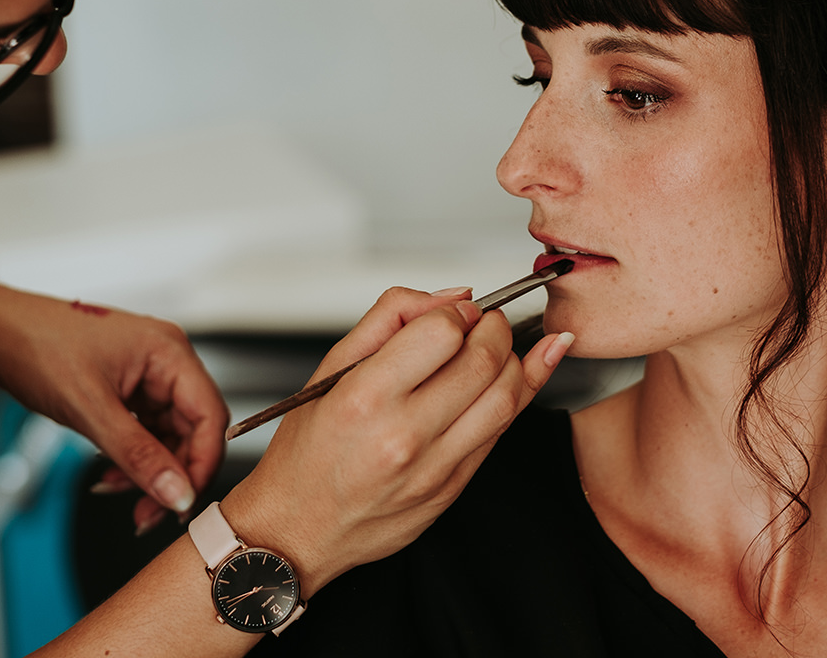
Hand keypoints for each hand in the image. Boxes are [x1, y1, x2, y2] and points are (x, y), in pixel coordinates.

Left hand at [0, 271, 226, 532]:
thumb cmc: (36, 346)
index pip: (210, 416)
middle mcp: (166, 359)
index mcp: (169, 351)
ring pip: (168, 435)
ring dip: (148, 470)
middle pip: (192, 429)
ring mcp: (147, 373)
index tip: (182, 503)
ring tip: (116, 491)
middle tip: (147, 513)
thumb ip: (139, 456)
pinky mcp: (128, 387)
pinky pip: (145, 430)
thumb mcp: (90, 410)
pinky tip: (109, 473)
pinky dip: (132, 456)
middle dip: (172, 474)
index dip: (202, 464)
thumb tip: (178, 494)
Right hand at [218, 286, 572, 594]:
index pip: (441, 333)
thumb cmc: (306, 452)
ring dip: (515, 360)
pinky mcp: (452, 489)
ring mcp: (432, 467)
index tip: (456, 311)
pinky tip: (527, 371)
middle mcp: (402, 435)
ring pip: (506, 398)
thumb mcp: (329, 371)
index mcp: (365, 397)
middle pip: (482, 362)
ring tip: (500, 347)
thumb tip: (448, 298)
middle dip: (496, 328)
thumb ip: (388, 319)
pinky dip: (519, 396)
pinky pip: (500, 433)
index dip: (458, 312)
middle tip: (487, 322)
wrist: (299, 529)